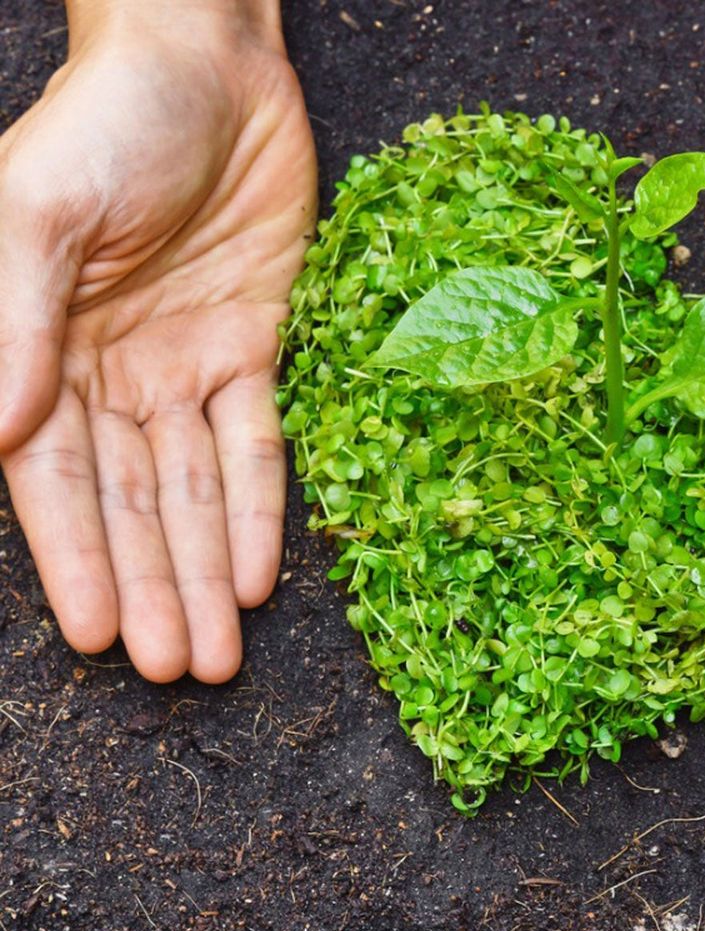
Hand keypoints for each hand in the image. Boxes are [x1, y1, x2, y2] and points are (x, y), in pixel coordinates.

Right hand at [0, 3, 315, 681]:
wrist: (206, 70)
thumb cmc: (105, 127)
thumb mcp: (38, 215)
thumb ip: (15, 327)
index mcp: (44, 353)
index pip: (55, 481)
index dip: (77, 558)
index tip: (97, 635)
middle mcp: (116, 375)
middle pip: (136, 503)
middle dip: (155, 587)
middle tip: (177, 671)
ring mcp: (190, 366)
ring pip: (200, 490)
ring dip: (208, 570)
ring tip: (219, 653)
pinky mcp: (261, 349)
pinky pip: (263, 441)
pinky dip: (264, 507)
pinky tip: (262, 575)